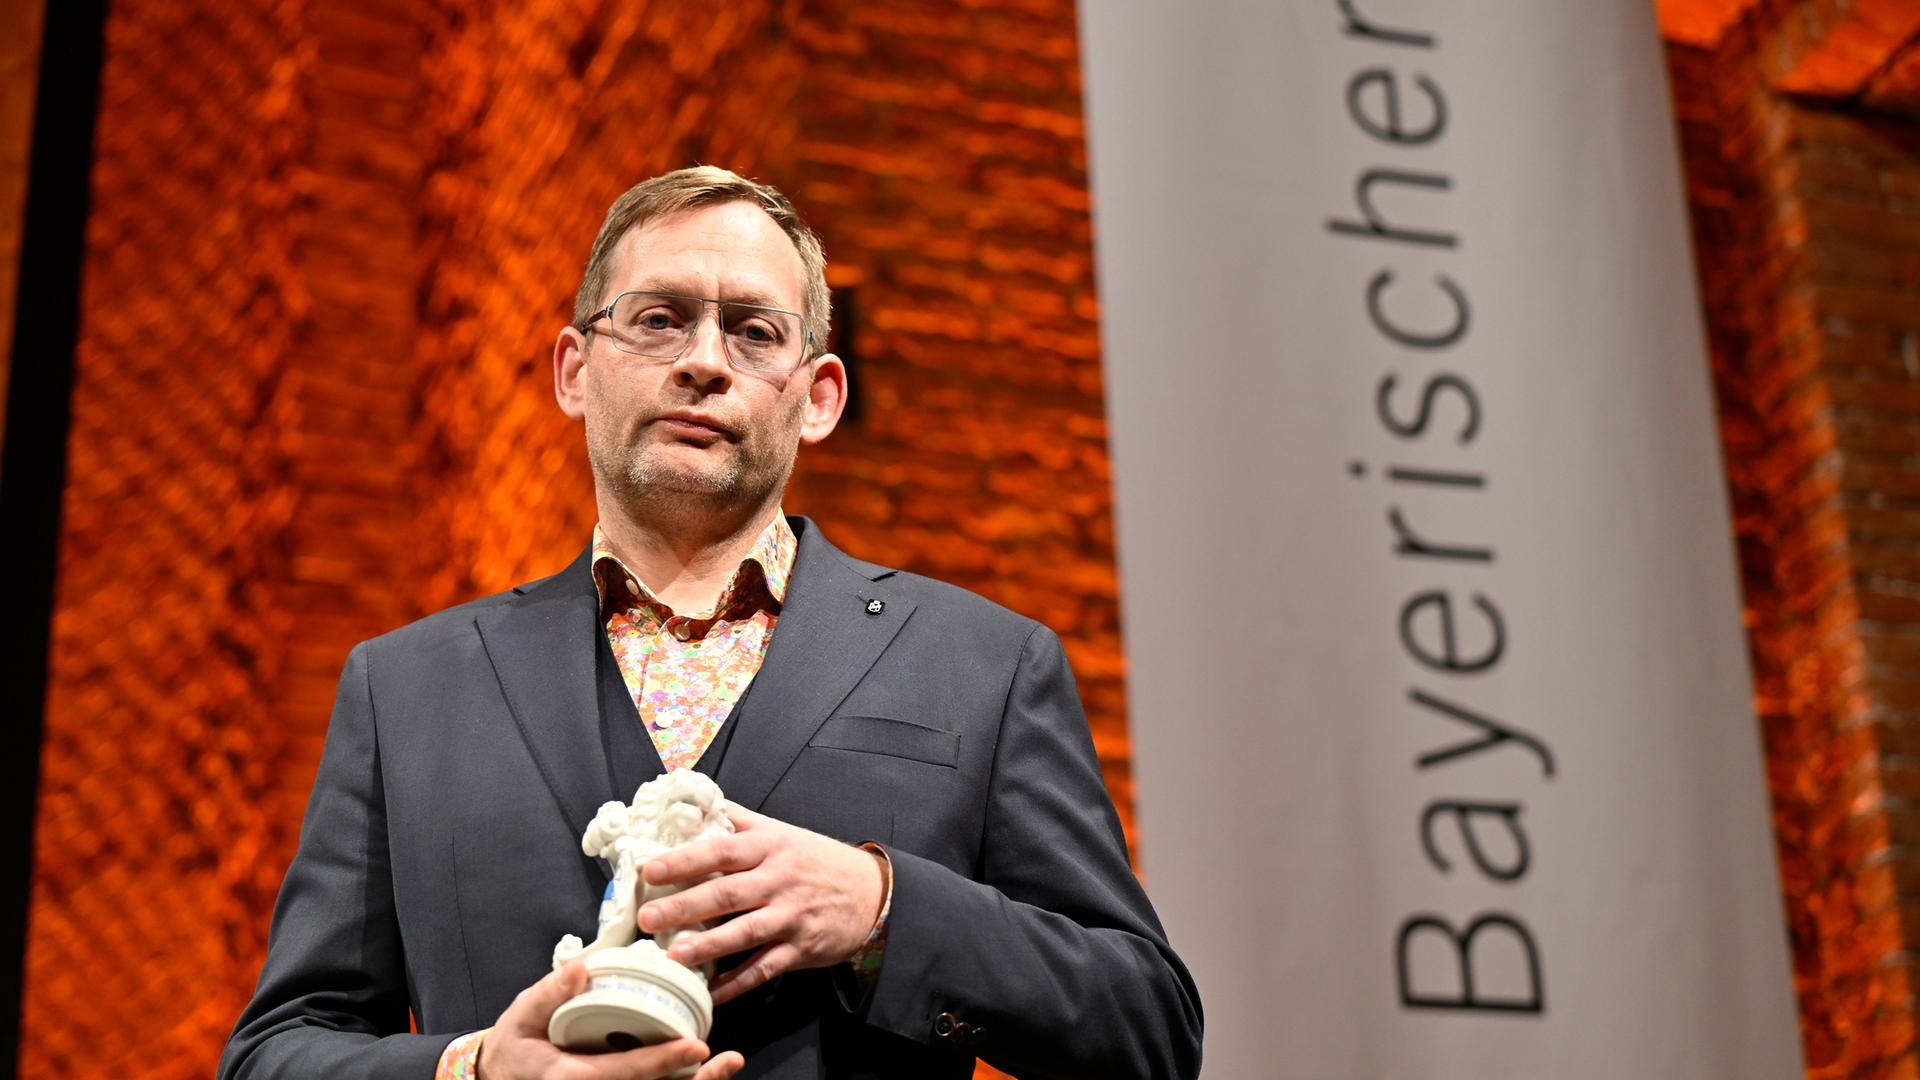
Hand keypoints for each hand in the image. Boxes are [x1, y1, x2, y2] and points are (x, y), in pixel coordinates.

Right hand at [476, 958, 745, 1079]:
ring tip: (728, 1065)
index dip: (660, 1062)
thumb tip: (583, 968)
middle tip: (728, 1060)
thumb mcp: (522, 1016)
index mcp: (571, 1079)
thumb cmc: (514, 1046)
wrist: (499, 1078)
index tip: (696, 1047)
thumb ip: (550, 993)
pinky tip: (703, 1070)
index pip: (623, 1073)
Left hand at [639, 804, 885, 1003]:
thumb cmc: (817, 860)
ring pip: (744, 933)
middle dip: (684, 906)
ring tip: (674, 956)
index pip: (722, 850)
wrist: (872, 892)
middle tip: (647, 918)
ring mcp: (790, 916)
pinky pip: (764, 968)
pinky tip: (710, 993)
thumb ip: (739, 820)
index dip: (685, 860)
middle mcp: (778, 880)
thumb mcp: (782, 832)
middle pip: (726, 893)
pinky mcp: (800, 948)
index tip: (651, 870)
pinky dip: (737, 983)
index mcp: (769, 847)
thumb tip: (697, 803)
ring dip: (708, 947)